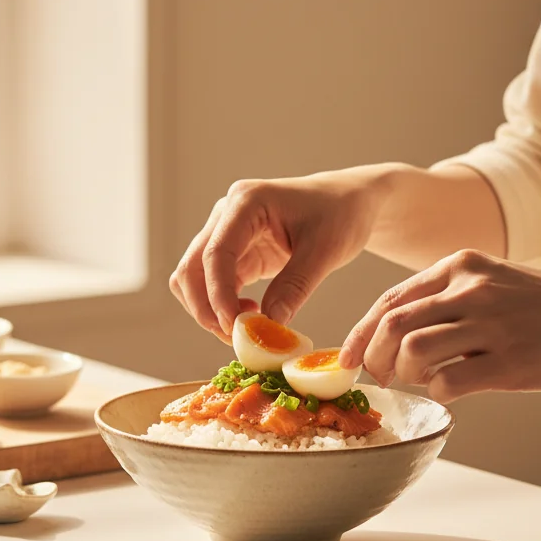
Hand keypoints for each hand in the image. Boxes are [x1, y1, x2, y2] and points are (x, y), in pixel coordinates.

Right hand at [169, 170, 382, 341]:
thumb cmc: (341, 215)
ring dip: (209, 309)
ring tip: (246, 327)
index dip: (218, 294)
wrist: (349, 203)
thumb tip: (268, 324)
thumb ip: (295, 285)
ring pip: (194, 279)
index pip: (216, 253)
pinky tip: (252, 314)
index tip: (234, 327)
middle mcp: (227, 214)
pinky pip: (213, 284)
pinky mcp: (234, 252)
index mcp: (246, 202)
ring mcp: (226, 233)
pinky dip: (223, 306)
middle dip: (206, 307)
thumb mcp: (325, 250)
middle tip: (235, 338)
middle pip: (192, 267)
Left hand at [339, 249, 540, 401]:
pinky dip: (439, 393)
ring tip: (419, 381)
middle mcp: (471, 289)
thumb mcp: (493, 279)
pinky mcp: (510, 363)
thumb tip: (395, 333)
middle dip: (374, 357)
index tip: (349, 358)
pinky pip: (449, 383)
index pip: (391, 299)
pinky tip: (452, 391)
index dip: (361, 332)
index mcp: (460, 266)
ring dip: (405, 375)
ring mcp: (491, 325)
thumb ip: (447, 296)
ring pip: (413, 352)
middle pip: (393, 325)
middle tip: (379, 377)